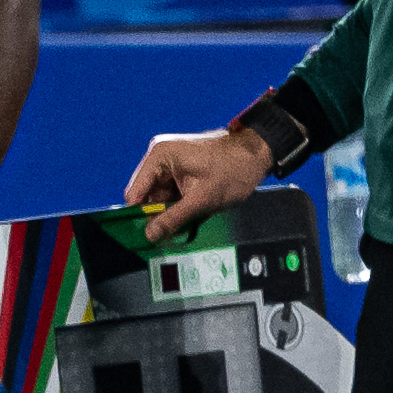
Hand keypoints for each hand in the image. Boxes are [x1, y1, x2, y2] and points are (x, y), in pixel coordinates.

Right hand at [121, 126, 271, 241]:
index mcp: (159, 157)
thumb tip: (150, 235)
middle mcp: (159, 158)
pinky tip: (193, 212)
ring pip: (160, 198)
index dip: (140, 214)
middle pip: (147, 197)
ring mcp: (169, 165)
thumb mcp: (202, 199)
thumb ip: (173, 218)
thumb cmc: (233, 169)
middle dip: (159, 214)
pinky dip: (180, 206)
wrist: (256, 156)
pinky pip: (171, 195)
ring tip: (190, 218)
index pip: (135, 193)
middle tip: (173, 230)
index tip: (149, 233)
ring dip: (172, 212)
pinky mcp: (179, 171)